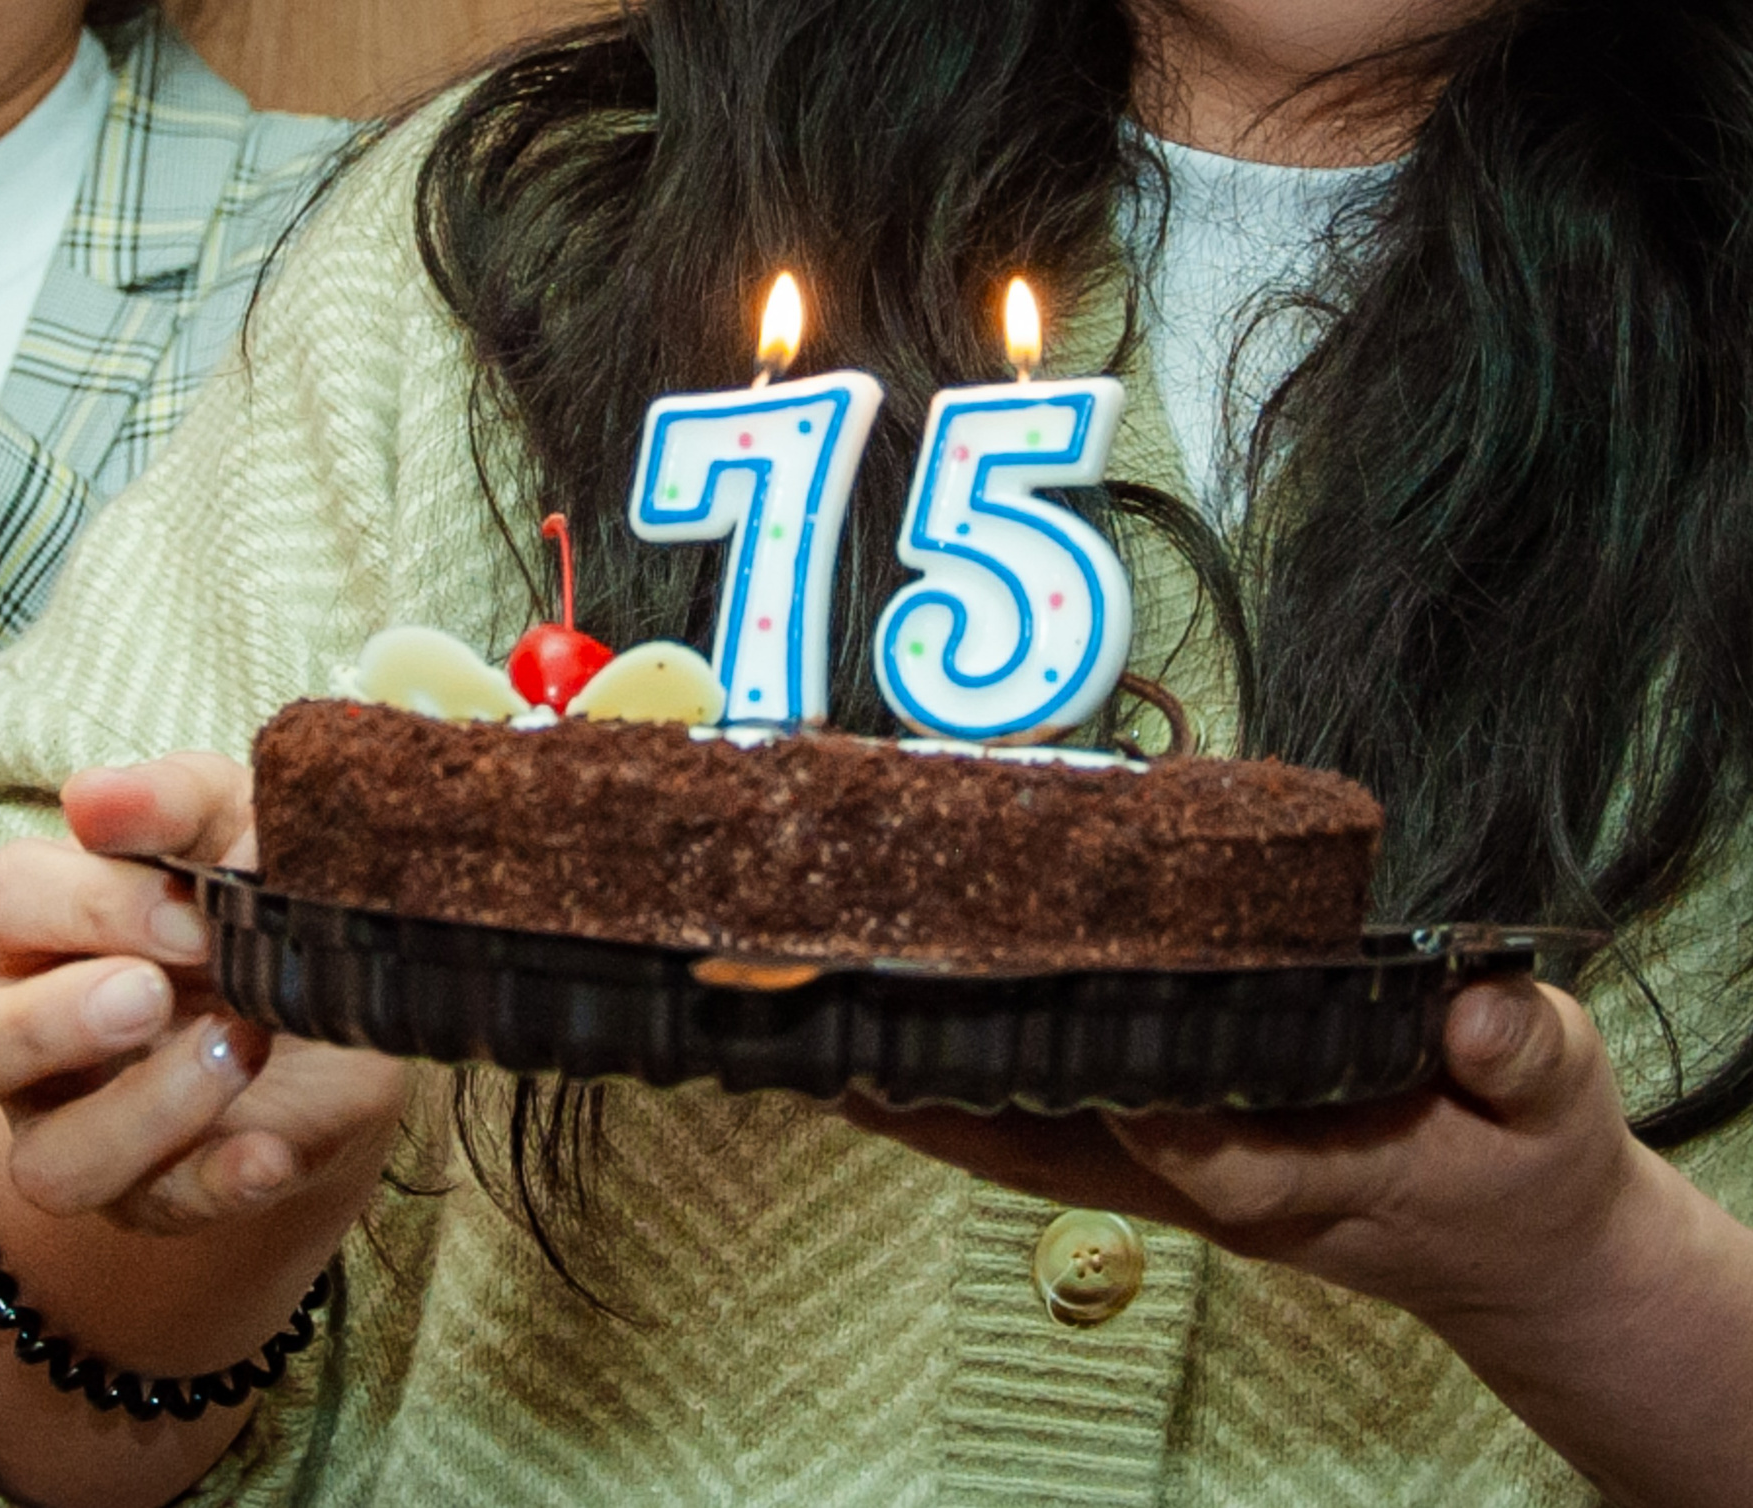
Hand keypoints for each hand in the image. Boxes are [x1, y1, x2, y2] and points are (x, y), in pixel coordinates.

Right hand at [0, 754, 408, 1238]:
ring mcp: (78, 1129)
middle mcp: (25, 1038)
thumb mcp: (233, 826)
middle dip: (48, 1023)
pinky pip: (160, 1213)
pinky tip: (272, 1153)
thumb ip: (173, 801)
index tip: (197, 909)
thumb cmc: (252, 899)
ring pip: (45, 1164)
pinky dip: (219, 1182)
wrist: (346, 1009)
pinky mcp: (154, 1199)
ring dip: (143, 1110)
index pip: (1, 903)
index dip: (88, 904)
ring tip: (240, 1049)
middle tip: (153, 994)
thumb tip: (93, 797)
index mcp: (35, 927)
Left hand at [847, 976, 1654, 1321]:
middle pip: (1044, 1136)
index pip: (1181, 1134)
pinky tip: (875, 1056)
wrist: (1510, 1244)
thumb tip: (1479, 1014)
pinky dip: (947, 1094)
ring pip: (1013, 1135)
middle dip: (943, 1079)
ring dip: (916, 1089)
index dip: (1103, 1086)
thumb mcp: (1556, 1102)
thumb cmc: (1519, 1164)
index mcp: (1295, 1174)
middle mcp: (1201, 1183)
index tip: (1012, 1020)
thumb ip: (1522, 1059)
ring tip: (808, 1026)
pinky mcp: (1146, 1161)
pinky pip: (1024, 1129)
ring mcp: (1162, 1178)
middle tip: (839, 1011)